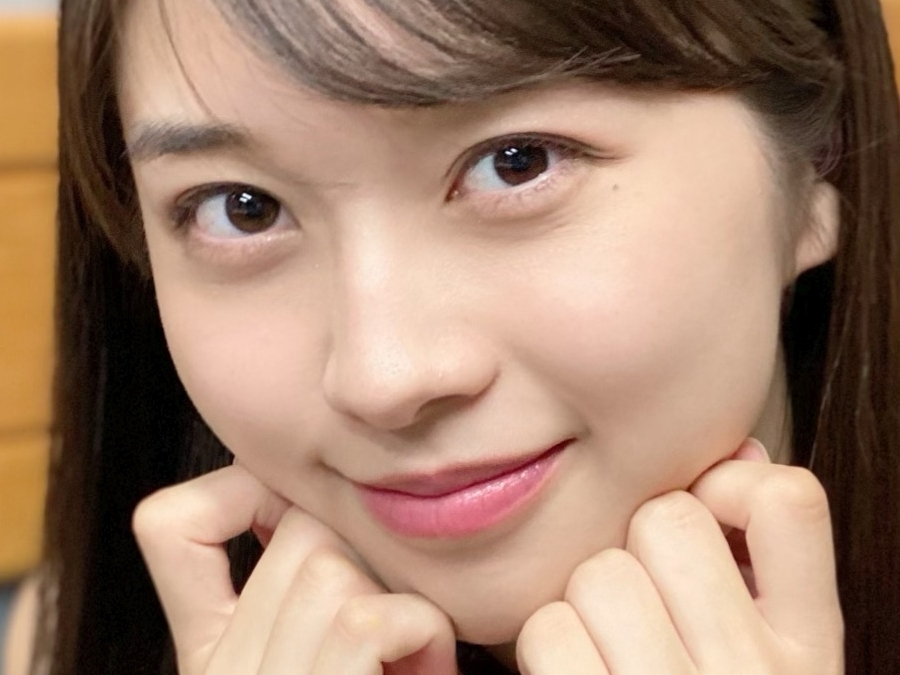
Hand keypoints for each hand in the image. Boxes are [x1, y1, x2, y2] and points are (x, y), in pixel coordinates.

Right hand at [132, 464, 458, 674]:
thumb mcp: (323, 649)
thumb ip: (313, 600)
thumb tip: (340, 512)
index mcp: (213, 656)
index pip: (168, 523)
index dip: (245, 494)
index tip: (314, 529)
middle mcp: (216, 673)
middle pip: (298, 531)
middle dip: (365, 557)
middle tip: (396, 624)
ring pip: (329, 564)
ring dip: (396, 598)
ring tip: (414, 658)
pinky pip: (364, 621)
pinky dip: (418, 634)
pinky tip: (426, 672)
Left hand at [516, 439, 843, 674]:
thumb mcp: (778, 657)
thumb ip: (766, 563)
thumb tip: (740, 459)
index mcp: (812, 651)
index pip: (788, 499)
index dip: (733, 489)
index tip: (712, 529)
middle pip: (665, 519)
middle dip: (640, 550)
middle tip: (647, 607)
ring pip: (599, 572)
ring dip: (586, 604)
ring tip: (611, 653)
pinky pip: (550, 630)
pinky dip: (550, 649)